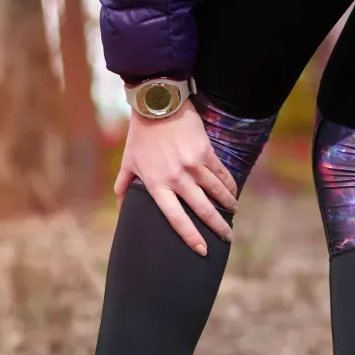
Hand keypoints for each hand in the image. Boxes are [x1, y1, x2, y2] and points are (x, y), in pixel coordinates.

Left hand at [114, 101, 238, 255]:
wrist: (157, 104)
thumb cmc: (141, 135)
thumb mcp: (128, 162)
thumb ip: (124, 186)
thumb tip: (121, 206)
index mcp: (157, 185)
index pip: (175, 219)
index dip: (190, 237)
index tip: (202, 250)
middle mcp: (177, 178)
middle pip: (202, 210)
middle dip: (217, 228)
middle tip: (227, 239)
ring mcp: (193, 165)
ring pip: (216, 193)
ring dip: (228, 207)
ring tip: (233, 215)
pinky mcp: (206, 152)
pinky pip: (221, 174)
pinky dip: (229, 186)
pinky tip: (233, 194)